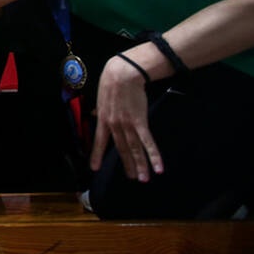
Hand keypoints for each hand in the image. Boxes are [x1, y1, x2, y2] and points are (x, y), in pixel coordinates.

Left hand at [89, 54, 162, 182]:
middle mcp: (114, 125)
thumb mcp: (101, 98)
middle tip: (132, 178)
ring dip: (140, 165)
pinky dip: (153, 156)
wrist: (122, 74)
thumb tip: (95, 114)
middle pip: (121, 149)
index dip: (97, 155)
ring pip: (134, 149)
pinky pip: (147, 142)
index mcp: (103, 119)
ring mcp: (127, 125)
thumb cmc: (111, 83)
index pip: (100, 141)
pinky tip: (158, 167)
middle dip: (127, 165)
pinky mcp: (140, 122)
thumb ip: (99, 110)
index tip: (95, 168)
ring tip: (144, 178)